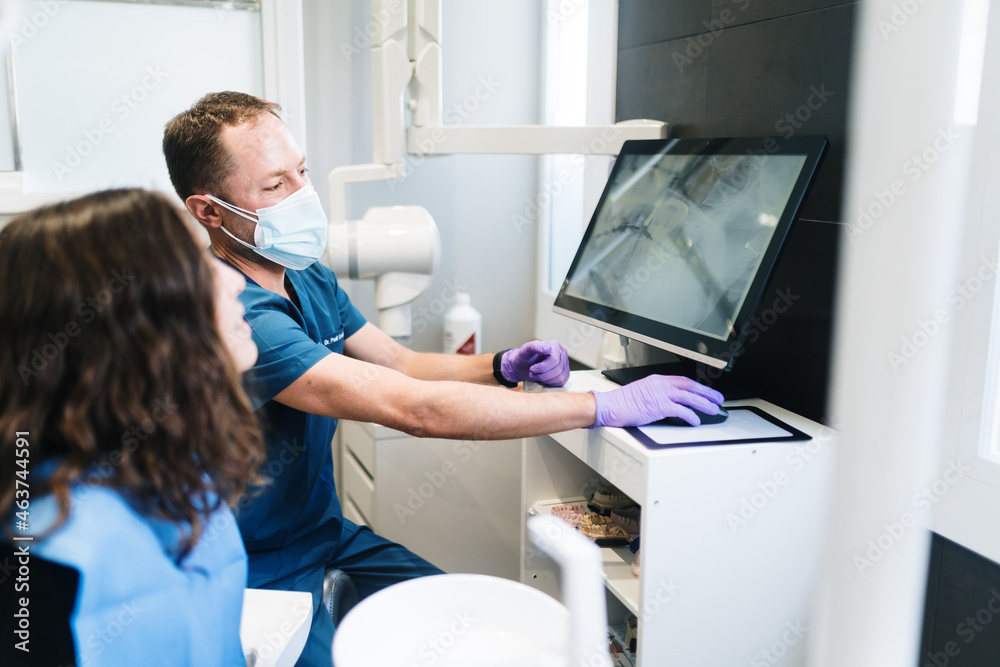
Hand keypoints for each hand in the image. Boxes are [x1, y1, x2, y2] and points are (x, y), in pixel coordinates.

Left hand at [501, 340, 569, 386]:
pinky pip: (561, 382)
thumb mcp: (526, 350)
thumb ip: (535, 347)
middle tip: (532, 373)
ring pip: (560, 377)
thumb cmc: (525, 357)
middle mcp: (562, 353)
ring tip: (536, 376)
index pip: (554, 360)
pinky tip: (543, 379)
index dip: (542, 367)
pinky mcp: (565, 373)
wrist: (524, 366)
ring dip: (545, 380)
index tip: (532, 369)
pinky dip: (550, 383)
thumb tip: (548, 349)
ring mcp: (565, 364)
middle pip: (557, 369)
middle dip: (542, 375)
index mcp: (555, 345)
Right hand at [590, 375, 723, 426]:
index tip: (706, 391)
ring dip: (704, 404)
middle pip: (690, 386)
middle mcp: (661, 385)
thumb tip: (669, 403)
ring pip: (690, 397)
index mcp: (657, 380)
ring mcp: (661, 395)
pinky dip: (691, 416)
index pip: (683, 380)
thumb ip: (656, 394)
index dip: (698, 386)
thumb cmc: (622, 402)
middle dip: (707, 392)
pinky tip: (696, 421)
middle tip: (717, 399)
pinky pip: (681, 411)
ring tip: (713, 410)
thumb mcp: (642, 392)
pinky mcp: (659, 406)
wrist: (610, 406)